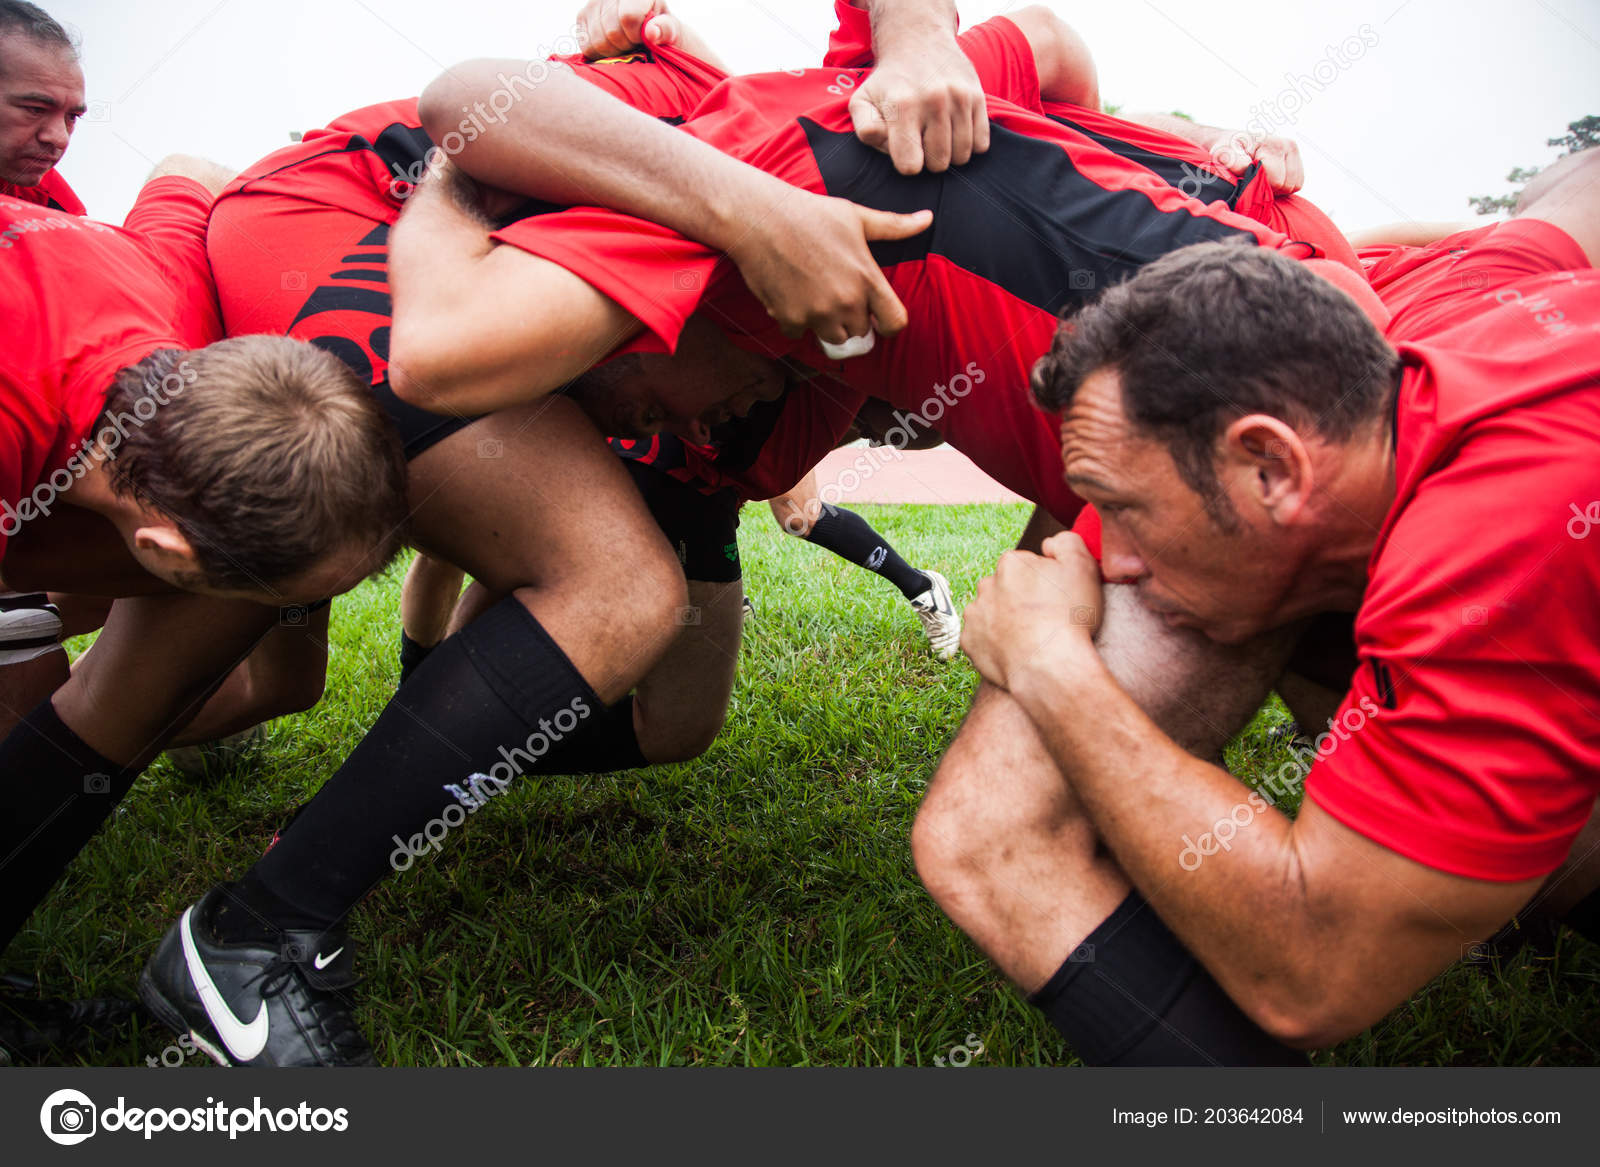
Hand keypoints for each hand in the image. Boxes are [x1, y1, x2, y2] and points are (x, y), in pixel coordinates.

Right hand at [575, 0, 683, 57]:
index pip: (628, 17)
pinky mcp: (582, 18)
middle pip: (611, 32)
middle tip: (634, 43)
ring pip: (598, 41)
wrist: (647, 30)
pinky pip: (587, 46)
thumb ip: (666, 30)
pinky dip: (601, 53)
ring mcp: (593, 3)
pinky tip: (612, 46)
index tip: (643, 38)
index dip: (636, 36)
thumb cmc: (661, 31)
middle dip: (626, 46)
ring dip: (614, 51)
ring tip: (625, 44)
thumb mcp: (671, 30)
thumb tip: (651, 33)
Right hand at [727, 194, 931, 343]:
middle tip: (835, 294)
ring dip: (825, 324)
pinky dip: (795, 321)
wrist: (760, 219)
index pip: (895, 323)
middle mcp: (846, 302)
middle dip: (851, 319)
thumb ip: (894, 226)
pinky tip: (789, 295)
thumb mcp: (857, 217)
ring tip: (814, 296)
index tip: (877, 317)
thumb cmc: (810, 213)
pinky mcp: (790, 319)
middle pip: (860, 332)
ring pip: (832, 337)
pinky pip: (799, 333)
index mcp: (867, 278)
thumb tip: (928, 219)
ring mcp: (817, 313)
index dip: (888, 324)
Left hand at [849, 40, 990, 173]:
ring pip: (962, 156)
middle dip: (928, 159)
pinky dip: (969, 144)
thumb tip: (887, 145)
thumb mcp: (863, 100)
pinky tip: (954, 129)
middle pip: (938, 164)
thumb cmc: (888, 81)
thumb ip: (866, 129)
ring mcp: (960, 98)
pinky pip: (981, 144)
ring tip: (937, 134)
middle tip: (921, 140)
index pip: (910, 165)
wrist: (918, 39)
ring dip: (950, 153)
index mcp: (903, 106)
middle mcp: (934, 100)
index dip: (906, 164)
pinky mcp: (978, 96)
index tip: (904, 149)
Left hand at [961, 533, 1102, 690]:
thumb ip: (1067, 543)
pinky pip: (981, 638)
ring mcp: (975, 614)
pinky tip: (1016, 652)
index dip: (1044, 583)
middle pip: (1006, 588)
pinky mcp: (969, 641)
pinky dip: (994, 643)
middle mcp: (986, 584)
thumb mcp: (1083, 567)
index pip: (1026, 567)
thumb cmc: (1069, 617)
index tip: (1056, 600)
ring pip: (991, 612)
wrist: (1049, 666)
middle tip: (1045, 619)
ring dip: (1006, 620)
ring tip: (1030, 638)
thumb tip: (1049, 543)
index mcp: (1011, 563)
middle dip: (1021, 599)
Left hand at [1212, 131, 1303, 194]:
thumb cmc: (1227, 149)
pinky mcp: (1296, 159)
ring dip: (1278, 188)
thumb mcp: (1223, 153)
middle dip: (1270, 188)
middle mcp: (1288, 146)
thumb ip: (1234, 161)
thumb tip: (1247, 167)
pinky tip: (1270, 179)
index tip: (1247, 178)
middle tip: (1255, 180)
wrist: (1233, 141)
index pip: (1277, 181)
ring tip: (1262, 178)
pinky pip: (1297, 184)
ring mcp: (1294, 152)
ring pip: (1294, 186)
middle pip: (1287, 185)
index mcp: (1273, 145)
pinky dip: (1283, 186)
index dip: (1261, 186)